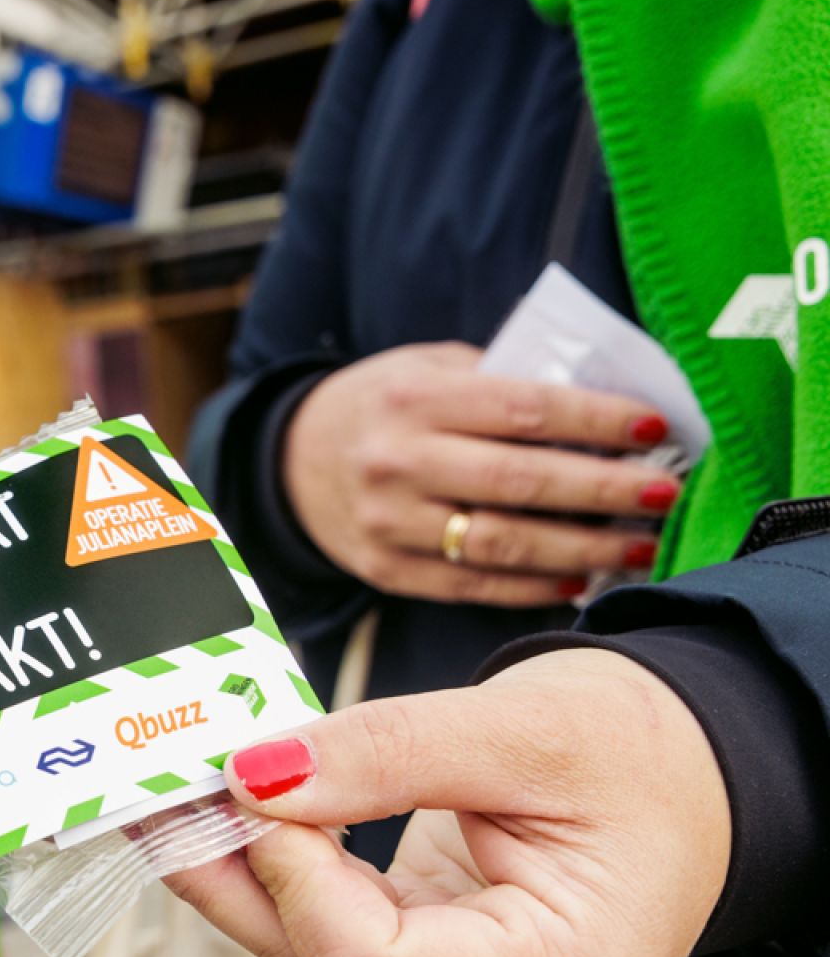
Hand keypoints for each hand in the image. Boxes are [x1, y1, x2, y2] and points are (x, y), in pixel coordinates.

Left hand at [160, 649, 728, 956]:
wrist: (693, 783)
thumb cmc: (639, 753)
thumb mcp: (521, 725)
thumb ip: (384, 753)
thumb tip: (254, 774)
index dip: (292, 876)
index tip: (246, 780)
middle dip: (242, 871)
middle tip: (157, 783)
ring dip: (246, 877)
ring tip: (176, 795)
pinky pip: (343, 950)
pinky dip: (287, 885)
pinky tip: (231, 824)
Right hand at [283, 343, 680, 605]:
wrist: (291, 463)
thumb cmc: (384, 406)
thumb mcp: (428, 369)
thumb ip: (499, 381)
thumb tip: (605, 408)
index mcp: (412, 398)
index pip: (523, 409)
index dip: (596, 420)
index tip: (656, 427)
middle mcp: (397, 461)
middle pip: (520, 482)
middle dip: (605, 490)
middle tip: (665, 492)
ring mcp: (388, 522)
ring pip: (502, 544)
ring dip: (582, 549)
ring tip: (639, 546)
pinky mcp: (386, 570)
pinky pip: (474, 586)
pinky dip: (535, 587)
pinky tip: (581, 579)